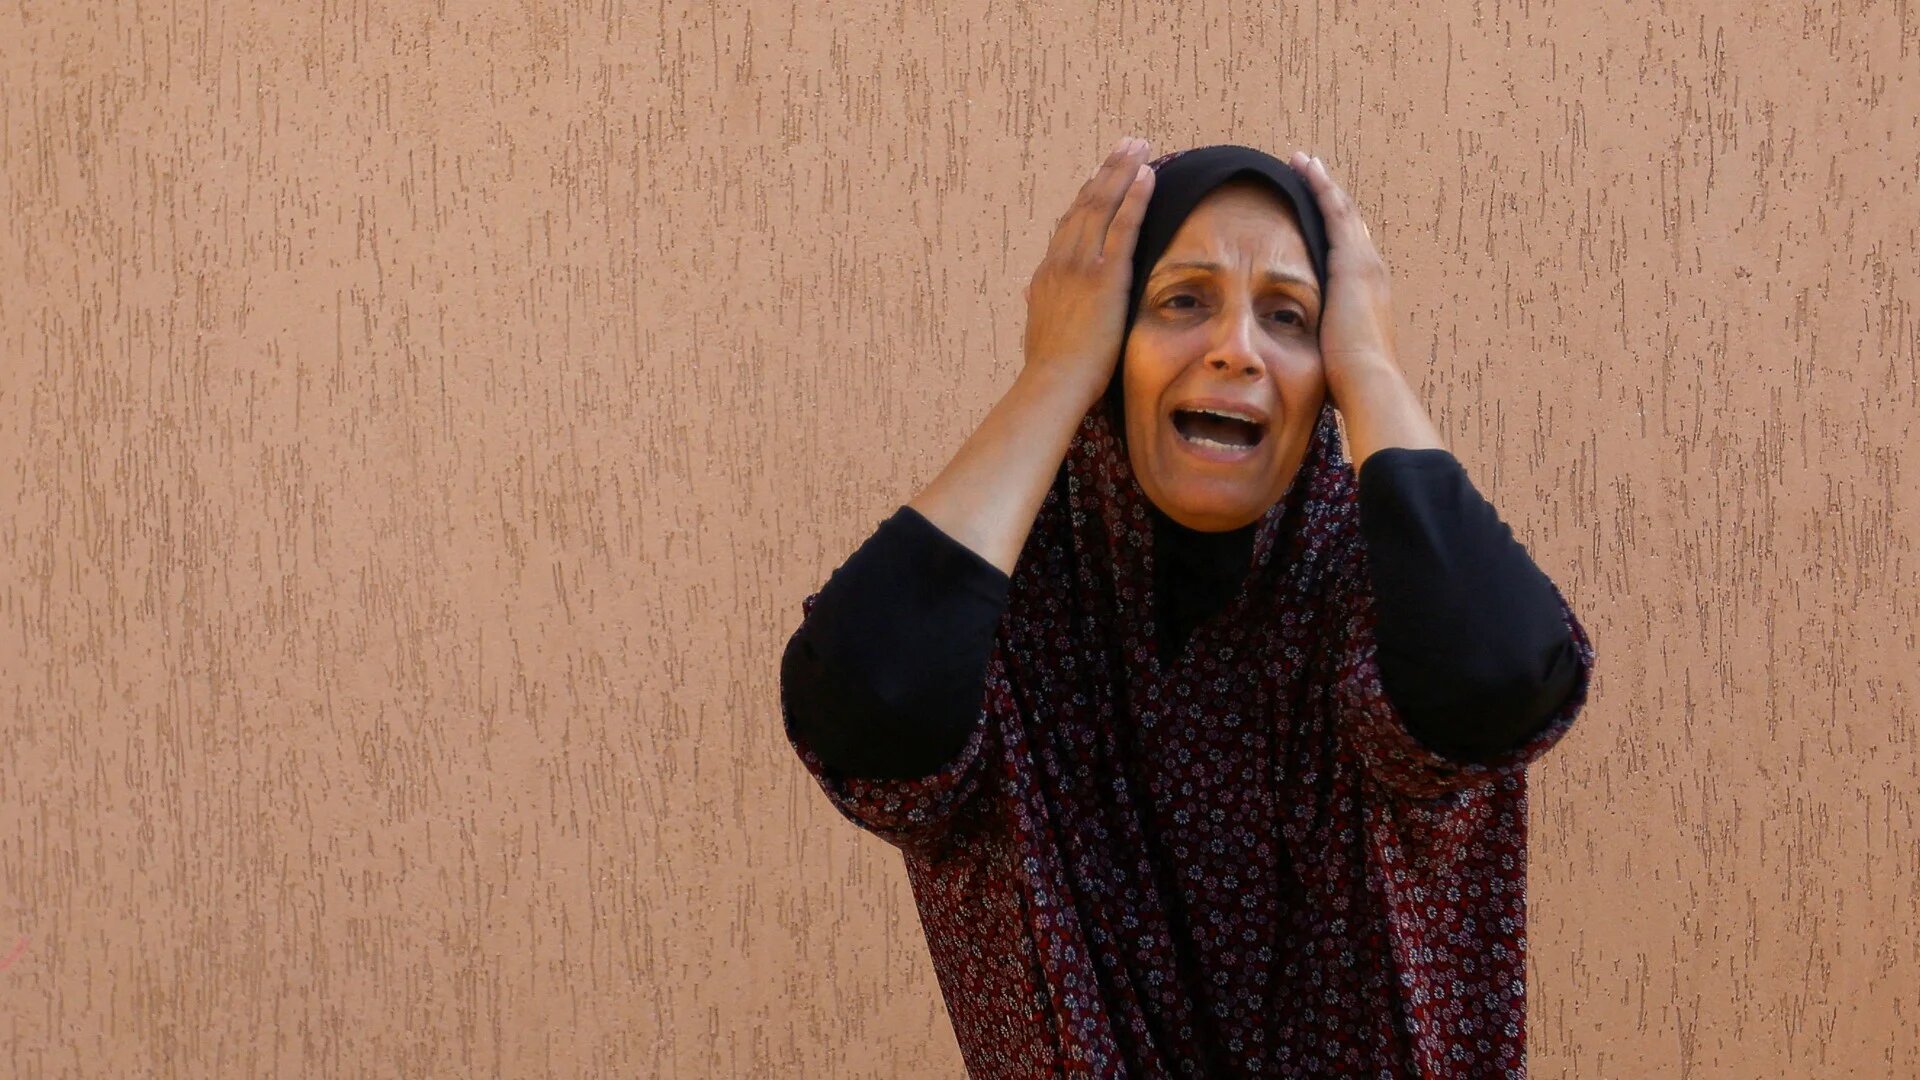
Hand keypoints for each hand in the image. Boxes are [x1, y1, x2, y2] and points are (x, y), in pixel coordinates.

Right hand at [1022, 137, 1155, 402]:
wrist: (1053, 383)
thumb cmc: (1050, 369)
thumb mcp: (1039, 329)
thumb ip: (1038, 307)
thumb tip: (1028, 297)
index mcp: (1046, 275)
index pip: (1067, 226)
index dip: (1087, 197)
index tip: (1101, 178)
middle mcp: (1060, 261)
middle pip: (1085, 204)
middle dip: (1107, 171)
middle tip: (1126, 146)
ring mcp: (1081, 265)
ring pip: (1102, 205)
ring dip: (1121, 171)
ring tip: (1138, 147)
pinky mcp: (1105, 275)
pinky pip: (1122, 226)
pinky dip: (1135, 197)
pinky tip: (1148, 175)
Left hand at [1288, 151, 1400, 401]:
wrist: (1369, 381)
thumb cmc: (1351, 382)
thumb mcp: (1336, 355)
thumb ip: (1324, 344)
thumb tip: (1309, 358)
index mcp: (1367, 293)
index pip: (1348, 249)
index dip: (1333, 225)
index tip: (1316, 206)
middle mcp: (1372, 271)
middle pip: (1348, 223)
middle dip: (1329, 195)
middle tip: (1309, 169)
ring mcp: (1365, 263)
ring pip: (1342, 211)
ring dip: (1322, 184)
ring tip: (1304, 161)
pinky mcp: (1352, 261)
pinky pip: (1334, 211)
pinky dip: (1321, 188)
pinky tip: (1306, 168)